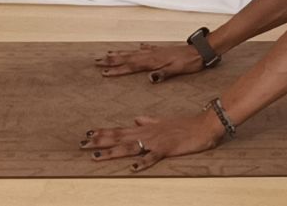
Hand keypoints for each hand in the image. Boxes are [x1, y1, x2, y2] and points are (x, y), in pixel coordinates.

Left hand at [79, 111, 223, 171]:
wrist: (205, 125)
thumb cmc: (186, 125)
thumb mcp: (164, 121)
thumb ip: (149, 121)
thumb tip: (136, 119)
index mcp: (146, 128)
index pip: (120, 130)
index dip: (104, 132)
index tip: (88, 134)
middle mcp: (148, 133)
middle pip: (119, 138)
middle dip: (100, 141)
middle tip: (81, 144)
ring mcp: (156, 141)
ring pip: (130, 147)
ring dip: (112, 152)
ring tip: (96, 156)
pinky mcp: (167, 149)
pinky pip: (153, 157)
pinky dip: (143, 162)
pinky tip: (133, 168)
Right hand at [94, 41, 207, 82]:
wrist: (201, 51)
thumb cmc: (189, 63)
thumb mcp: (177, 71)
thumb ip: (163, 74)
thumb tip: (149, 78)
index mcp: (153, 61)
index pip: (131, 66)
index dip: (117, 70)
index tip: (103, 72)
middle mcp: (151, 55)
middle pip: (127, 58)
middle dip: (111, 60)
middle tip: (96, 60)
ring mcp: (156, 51)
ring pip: (134, 52)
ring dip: (121, 53)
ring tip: (109, 53)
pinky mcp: (162, 50)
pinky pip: (147, 48)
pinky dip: (140, 48)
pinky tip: (138, 46)